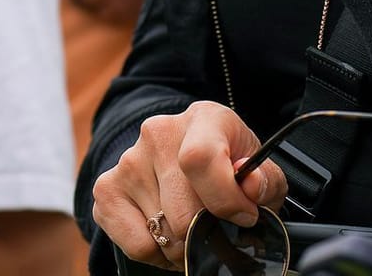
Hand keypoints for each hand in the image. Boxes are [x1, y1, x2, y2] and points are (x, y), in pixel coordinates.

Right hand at [90, 101, 286, 270]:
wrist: (191, 162)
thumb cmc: (231, 168)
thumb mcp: (260, 172)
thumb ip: (265, 182)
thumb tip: (250, 186)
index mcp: (203, 118)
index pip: (200, 159)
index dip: (225, 200)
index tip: (244, 216)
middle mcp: (159, 133)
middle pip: (183, 212)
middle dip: (207, 235)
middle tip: (218, 231)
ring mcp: (128, 160)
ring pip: (163, 234)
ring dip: (184, 246)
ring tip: (194, 230)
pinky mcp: (106, 189)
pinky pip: (138, 245)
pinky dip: (158, 253)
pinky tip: (169, 233)